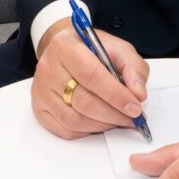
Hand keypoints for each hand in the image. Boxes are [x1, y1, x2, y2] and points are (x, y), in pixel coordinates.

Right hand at [30, 18, 148, 139]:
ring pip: (74, 120)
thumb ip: (133, 68)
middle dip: (113, 114)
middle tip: (132, 118)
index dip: (116, 95)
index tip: (135, 107)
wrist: (67, 51)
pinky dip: (88, 131)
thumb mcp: (117, 48)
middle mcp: (48, 68)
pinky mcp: (39, 109)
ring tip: (119, 120)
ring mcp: (41, 91)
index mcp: (65, 46)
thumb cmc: (92, 50)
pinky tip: (101, 123)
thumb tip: (138, 94)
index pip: (91, 75)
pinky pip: (65, 130)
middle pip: (82, 101)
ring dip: (102, 125)